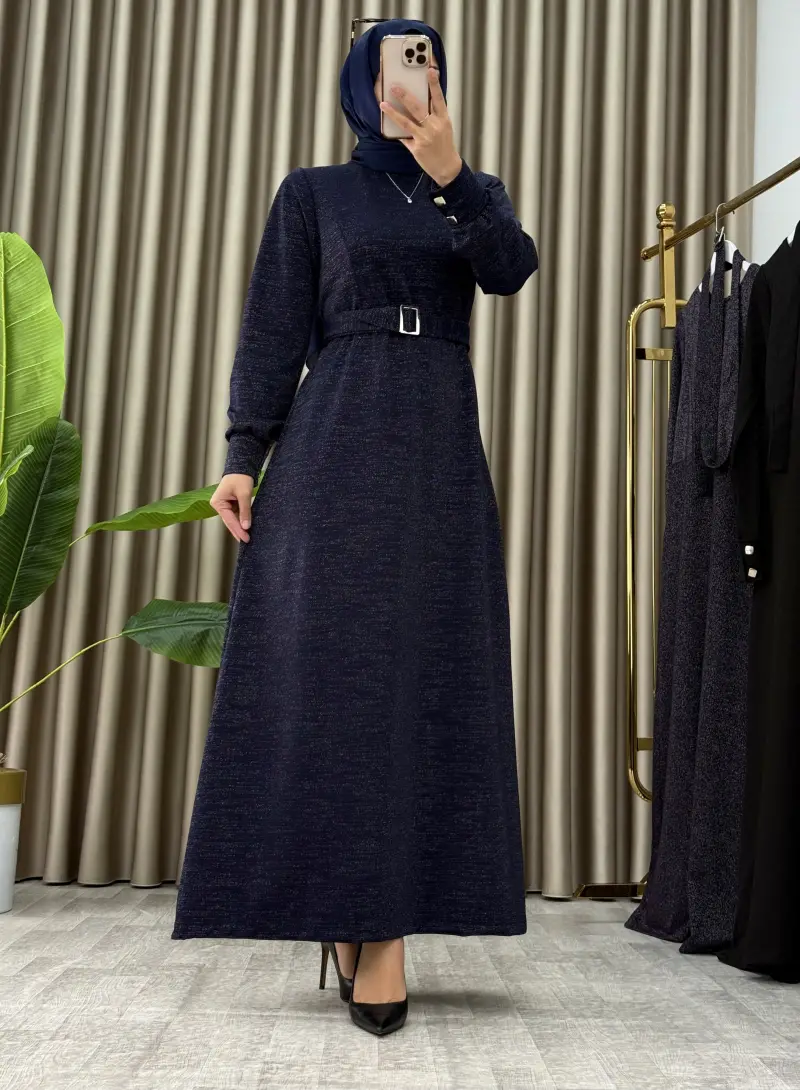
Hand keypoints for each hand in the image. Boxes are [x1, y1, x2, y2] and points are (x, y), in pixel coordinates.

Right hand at [212, 473, 253, 542]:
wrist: (242, 467)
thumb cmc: (240, 477)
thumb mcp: (244, 494)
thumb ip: (245, 511)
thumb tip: (246, 526)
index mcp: (218, 503)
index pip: (229, 520)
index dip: (238, 530)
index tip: (246, 539)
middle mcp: (219, 505)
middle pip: (230, 522)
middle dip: (238, 531)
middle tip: (247, 541)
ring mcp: (224, 505)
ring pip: (233, 520)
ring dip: (240, 527)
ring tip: (247, 538)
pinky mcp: (231, 504)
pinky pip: (236, 515)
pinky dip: (241, 521)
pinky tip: (247, 528)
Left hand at [379, 67, 461, 187]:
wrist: (446, 167)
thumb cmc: (444, 145)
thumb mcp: (444, 127)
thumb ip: (433, 115)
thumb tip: (416, 102)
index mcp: (443, 119)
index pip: (439, 98)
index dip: (434, 84)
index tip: (430, 70)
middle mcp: (434, 127)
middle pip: (418, 108)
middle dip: (405, 96)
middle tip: (394, 86)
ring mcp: (425, 137)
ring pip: (406, 122)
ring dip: (393, 112)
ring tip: (383, 104)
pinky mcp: (417, 148)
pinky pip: (403, 136)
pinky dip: (395, 130)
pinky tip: (385, 122)